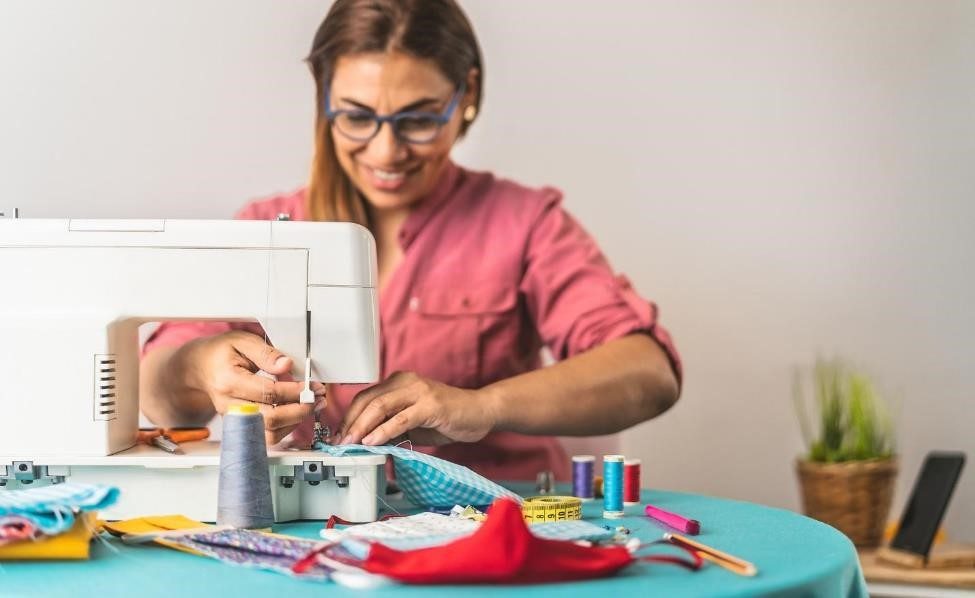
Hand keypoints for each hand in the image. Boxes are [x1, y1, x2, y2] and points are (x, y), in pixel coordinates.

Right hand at [173, 330, 325, 444]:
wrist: (200, 367)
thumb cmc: (221, 353)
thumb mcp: (242, 341)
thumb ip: (266, 353)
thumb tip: (287, 365)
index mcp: (229, 381)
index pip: (268, 393)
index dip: (294, 391)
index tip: (311, 385)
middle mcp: (230, 405)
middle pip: (269, 418)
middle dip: (299, 410)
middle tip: (316, 398)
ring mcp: (234, 419)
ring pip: (268, 434)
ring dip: (295, 422)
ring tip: (312, 406)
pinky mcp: (241, 426)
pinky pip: (265, 436)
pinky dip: (285, 429)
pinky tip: (297, 415)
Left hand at [335, 371, 497, 445]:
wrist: (480, 412)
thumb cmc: (447, 417)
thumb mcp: (412, 424)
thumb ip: (391, 428)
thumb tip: (364, 442)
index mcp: (398, 383)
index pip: (365, 398)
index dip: (349, 418)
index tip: (339, 437)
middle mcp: (406, 381)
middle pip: (368, 401)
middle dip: (350, 424)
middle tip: (340, 443)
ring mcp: (419, 391)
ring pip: (380, 406)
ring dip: (362, 427)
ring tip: (352, 443)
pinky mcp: (431, 404)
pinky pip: (401, 418)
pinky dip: (384, 431)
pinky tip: (373, 441)